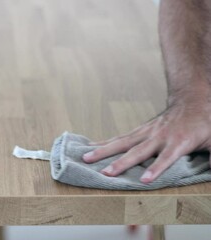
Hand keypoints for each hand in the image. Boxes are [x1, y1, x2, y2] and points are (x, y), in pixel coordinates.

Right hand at [82, 94, 210, 182]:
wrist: (193, 99)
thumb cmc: (205, 121)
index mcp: (178, 141)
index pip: (166, 157)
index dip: (155, 169)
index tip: (143, 180)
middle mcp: (158, 137)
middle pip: (137, 151)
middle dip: (120, 163)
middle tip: (104, 172)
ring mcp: (147, 132)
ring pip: (122, 142)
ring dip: (103, 151)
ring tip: (86, 158)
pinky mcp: (140, 130)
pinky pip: (120, 138)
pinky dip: (104, 142)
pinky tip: (91, 147)